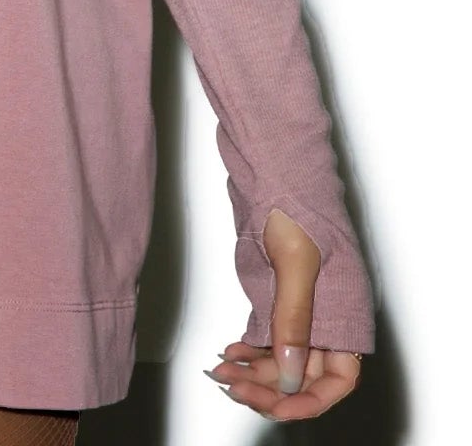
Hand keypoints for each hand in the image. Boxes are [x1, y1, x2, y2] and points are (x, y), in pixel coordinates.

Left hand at [206, 206, 362, 420]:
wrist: (273, 165)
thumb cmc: (294, 201)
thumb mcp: (296, 260)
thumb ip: (294, 317)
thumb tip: (290, 370)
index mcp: (347, 312)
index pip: (340, 378)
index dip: (310, 399)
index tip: (276, 404)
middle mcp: (328, 316)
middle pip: (306, 374)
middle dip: (270, 387)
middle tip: (234, 385)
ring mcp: (302, 307)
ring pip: (283, 359)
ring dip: (255, 372)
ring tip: (223, 371)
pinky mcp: (278, 295)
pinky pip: (268, 337)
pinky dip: (250, 351)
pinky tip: (229, 352)